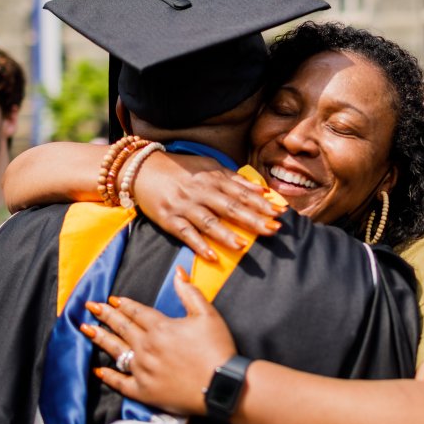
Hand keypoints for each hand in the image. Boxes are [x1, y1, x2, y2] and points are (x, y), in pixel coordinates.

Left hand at [83, 270, 237, 415]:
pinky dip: (108, 376)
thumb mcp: (207, 314)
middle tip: (90, 306)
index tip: (112, 299)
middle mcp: (146, 347)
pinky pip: (120, 383)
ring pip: (116, 351)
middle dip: (105, 315)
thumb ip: (189, 292)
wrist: (221, 385)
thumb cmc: (217, 348)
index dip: (124, 305)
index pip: (136, 312)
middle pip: (122, 328)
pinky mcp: (144, 391)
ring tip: (86, 329)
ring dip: (100, 339)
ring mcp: (143, 370)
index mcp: (160, 327)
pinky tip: (98, 370)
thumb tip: (178, 272)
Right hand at [133, 153, 285, 262]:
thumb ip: (234, 179)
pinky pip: (186, 234)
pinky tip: (212, 256)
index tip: (280, 212)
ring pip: (208, 222)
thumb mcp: (209, 167)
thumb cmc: (181, 170)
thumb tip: (262, 191)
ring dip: (226, 234)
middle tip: (273, 230)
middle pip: (230, 207)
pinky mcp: (169, 219)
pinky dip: (199, 245)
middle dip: (253, 219)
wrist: (142, 169)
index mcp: (212, 178)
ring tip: (243, 246)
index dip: (262, 203)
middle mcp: (200, 192)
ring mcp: (184, 206)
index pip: (242, 192)